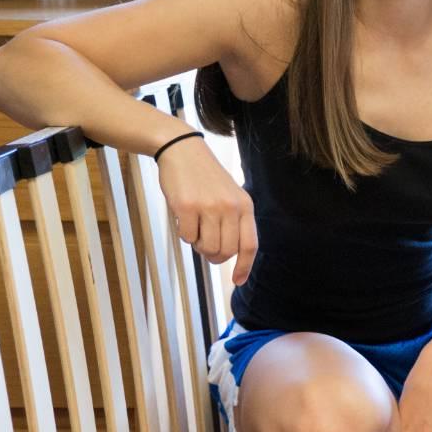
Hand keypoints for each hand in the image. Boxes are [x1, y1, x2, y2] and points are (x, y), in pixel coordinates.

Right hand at [157, 135, 258, 284]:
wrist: (182, 150)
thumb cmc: (205, 178)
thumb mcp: (229, 196)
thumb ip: (233, 222)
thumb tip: (228, 255)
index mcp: (245, 206)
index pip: (249, 245)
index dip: (244, 266)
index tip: (237, 281)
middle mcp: (230, 207)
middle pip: (225, 251)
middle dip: (213, 256)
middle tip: (204, 245)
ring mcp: (209, 207)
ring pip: (206, 248)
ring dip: (198, 244)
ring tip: (194, 227)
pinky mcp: (187, 207)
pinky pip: (186, 237)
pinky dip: (183, 233)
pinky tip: (183, 216)